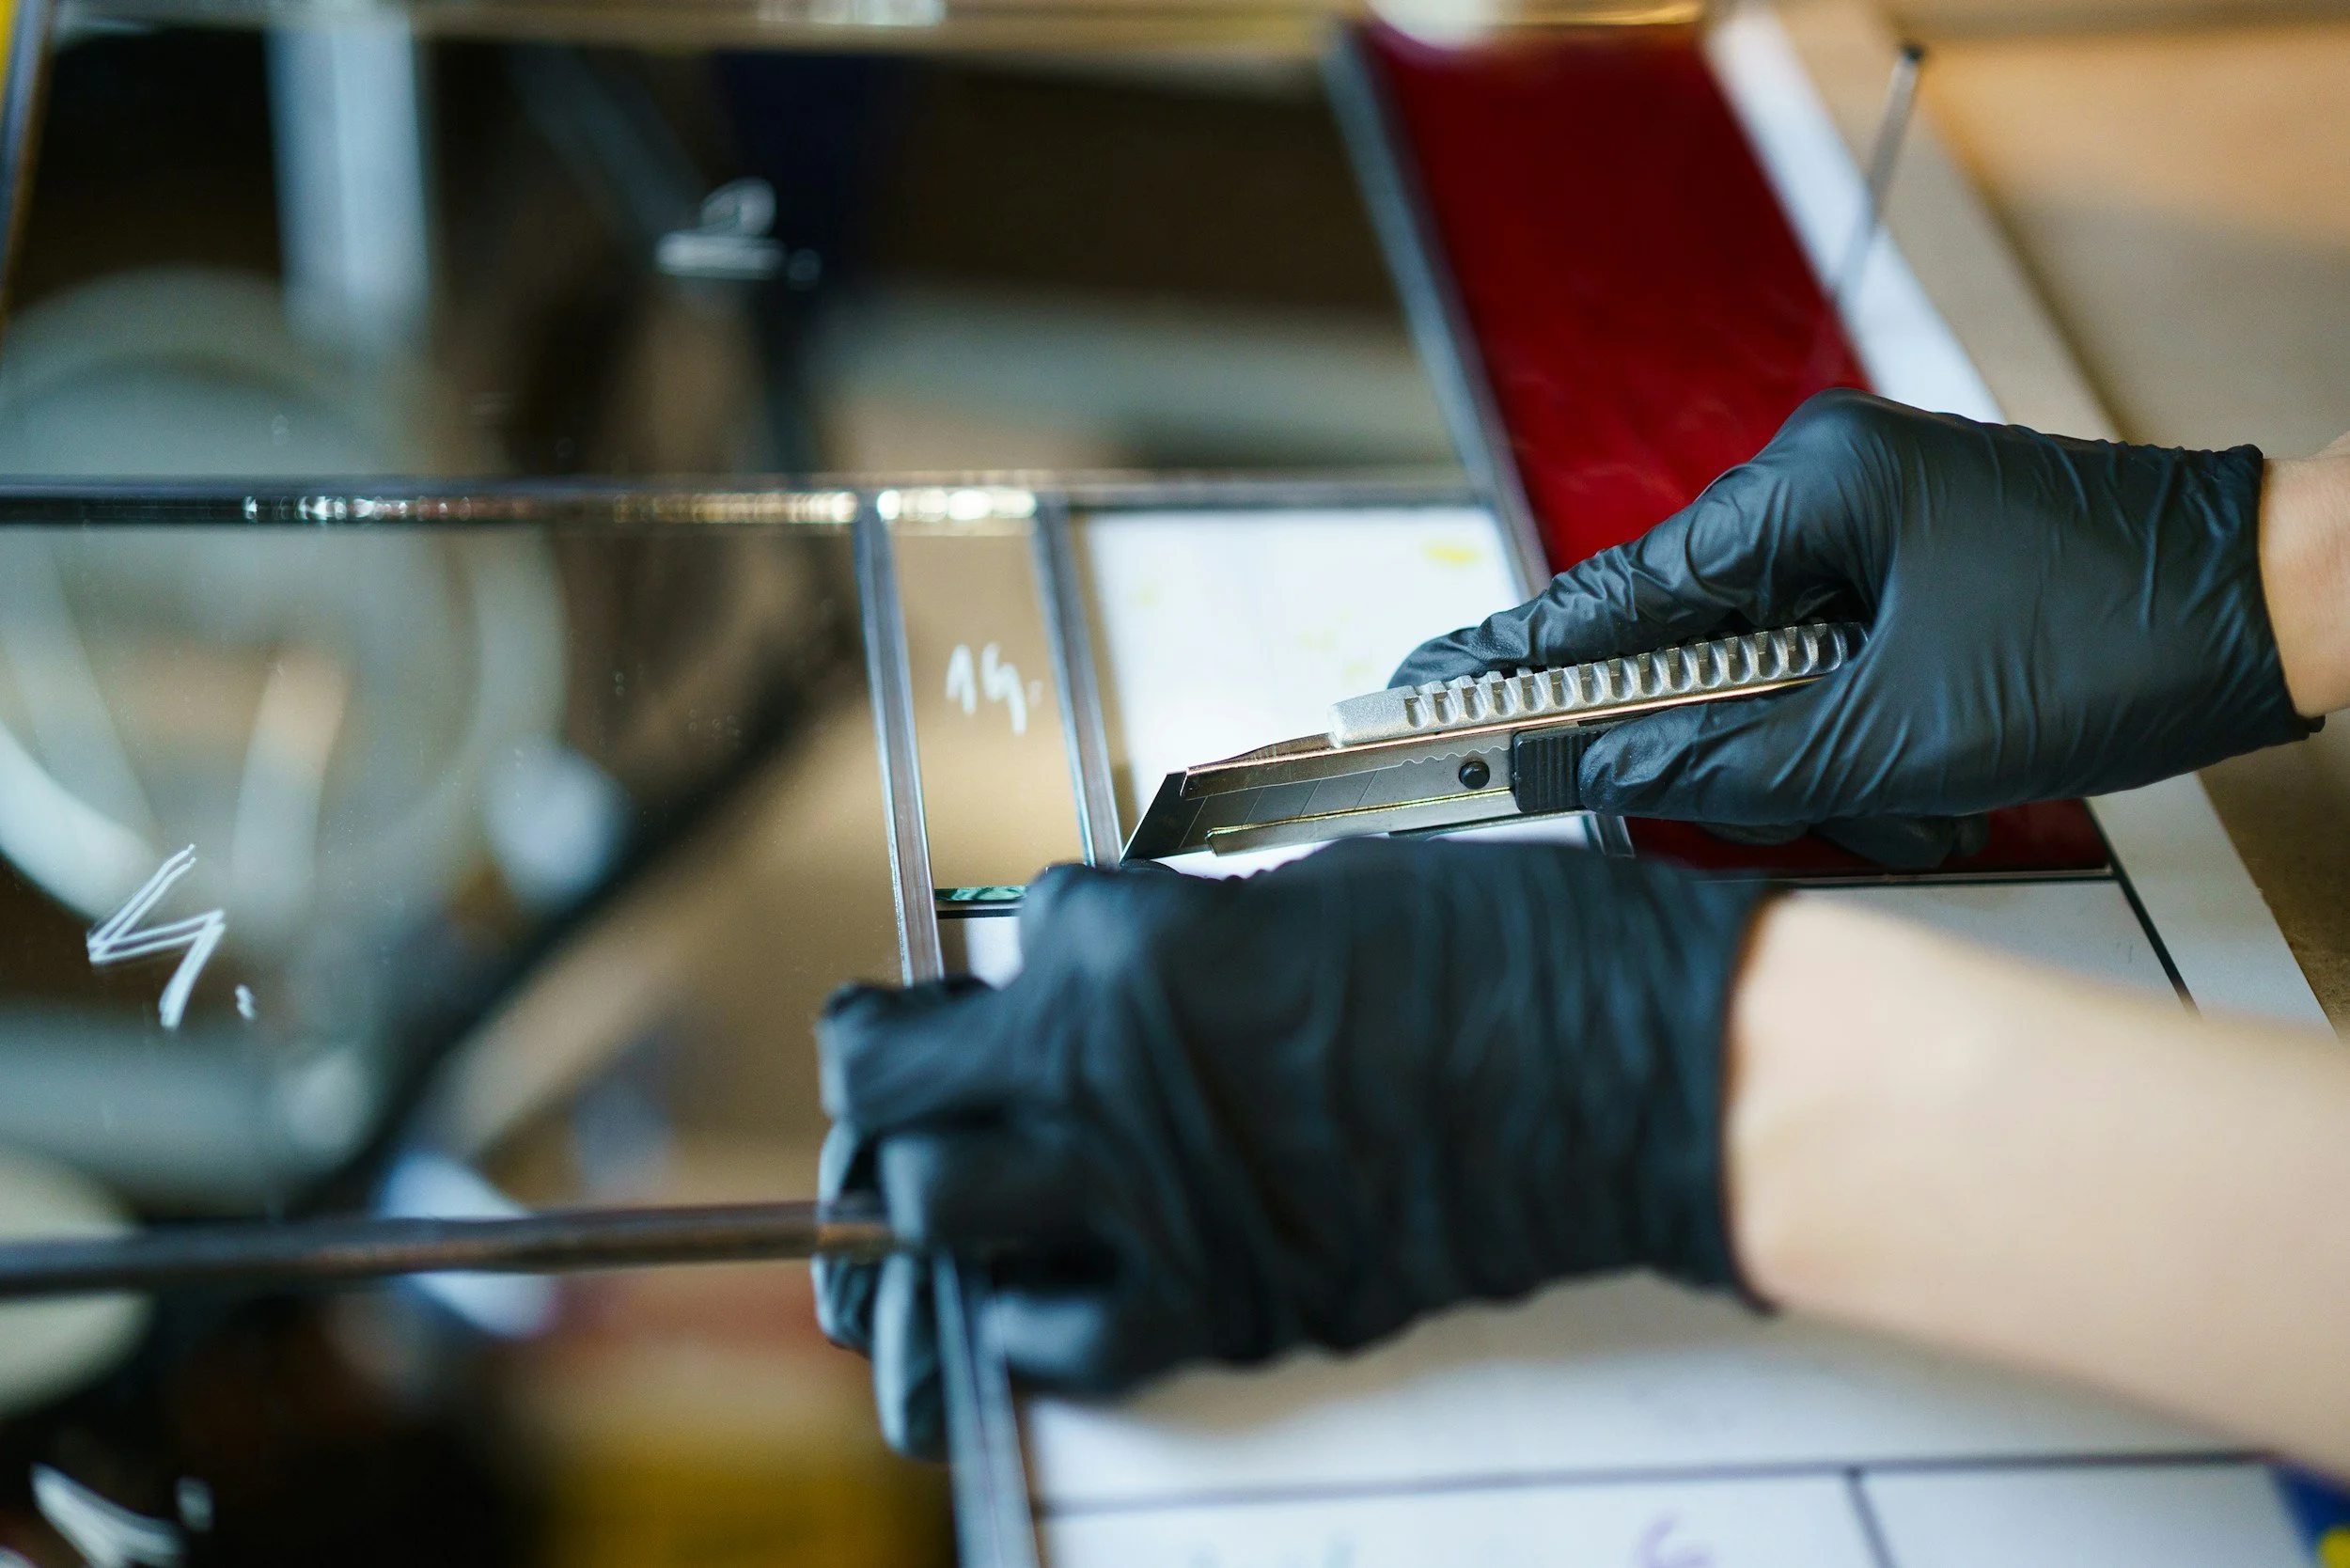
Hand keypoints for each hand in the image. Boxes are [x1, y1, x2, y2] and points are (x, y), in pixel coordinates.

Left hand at [814, 841, 1770, 1457]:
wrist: (1635, 1074)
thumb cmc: (1504, 953)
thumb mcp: (1314, 887)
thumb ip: (1183, 935)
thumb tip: (1121, 973)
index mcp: (1136, 947)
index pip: (1000, 947)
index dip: (1008, 958)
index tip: (1017, 973)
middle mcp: (1110, 1074)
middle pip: (896, 1091)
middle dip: (887, 1075)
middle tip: (907, 1074)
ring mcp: (1155, 1202)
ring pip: (936, 1216)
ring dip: (933, 1189)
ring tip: (957, 1178)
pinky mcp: (1223, 1304)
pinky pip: (1060, 1339)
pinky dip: (1032, 1315)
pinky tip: (1054, 1279)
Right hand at [1394, 391, 2313, 847]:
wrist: (2277, 608)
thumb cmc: (2116, 640)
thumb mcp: (1897, 738)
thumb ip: (1725, 763)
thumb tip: (1601, 782)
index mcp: (1802, 492)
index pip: (1610, 595)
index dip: (1512, 659)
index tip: (1417, 688)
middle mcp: (1824, 493)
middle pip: (1691, 652)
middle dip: (1731, 756)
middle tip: (1787, 811)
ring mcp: (1871, 529)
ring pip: (1767, 681)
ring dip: (1817, 769)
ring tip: (1907, 810)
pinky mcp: (1911, 572)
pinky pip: (1831, 674)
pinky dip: (1861, 748)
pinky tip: (1926, 792)